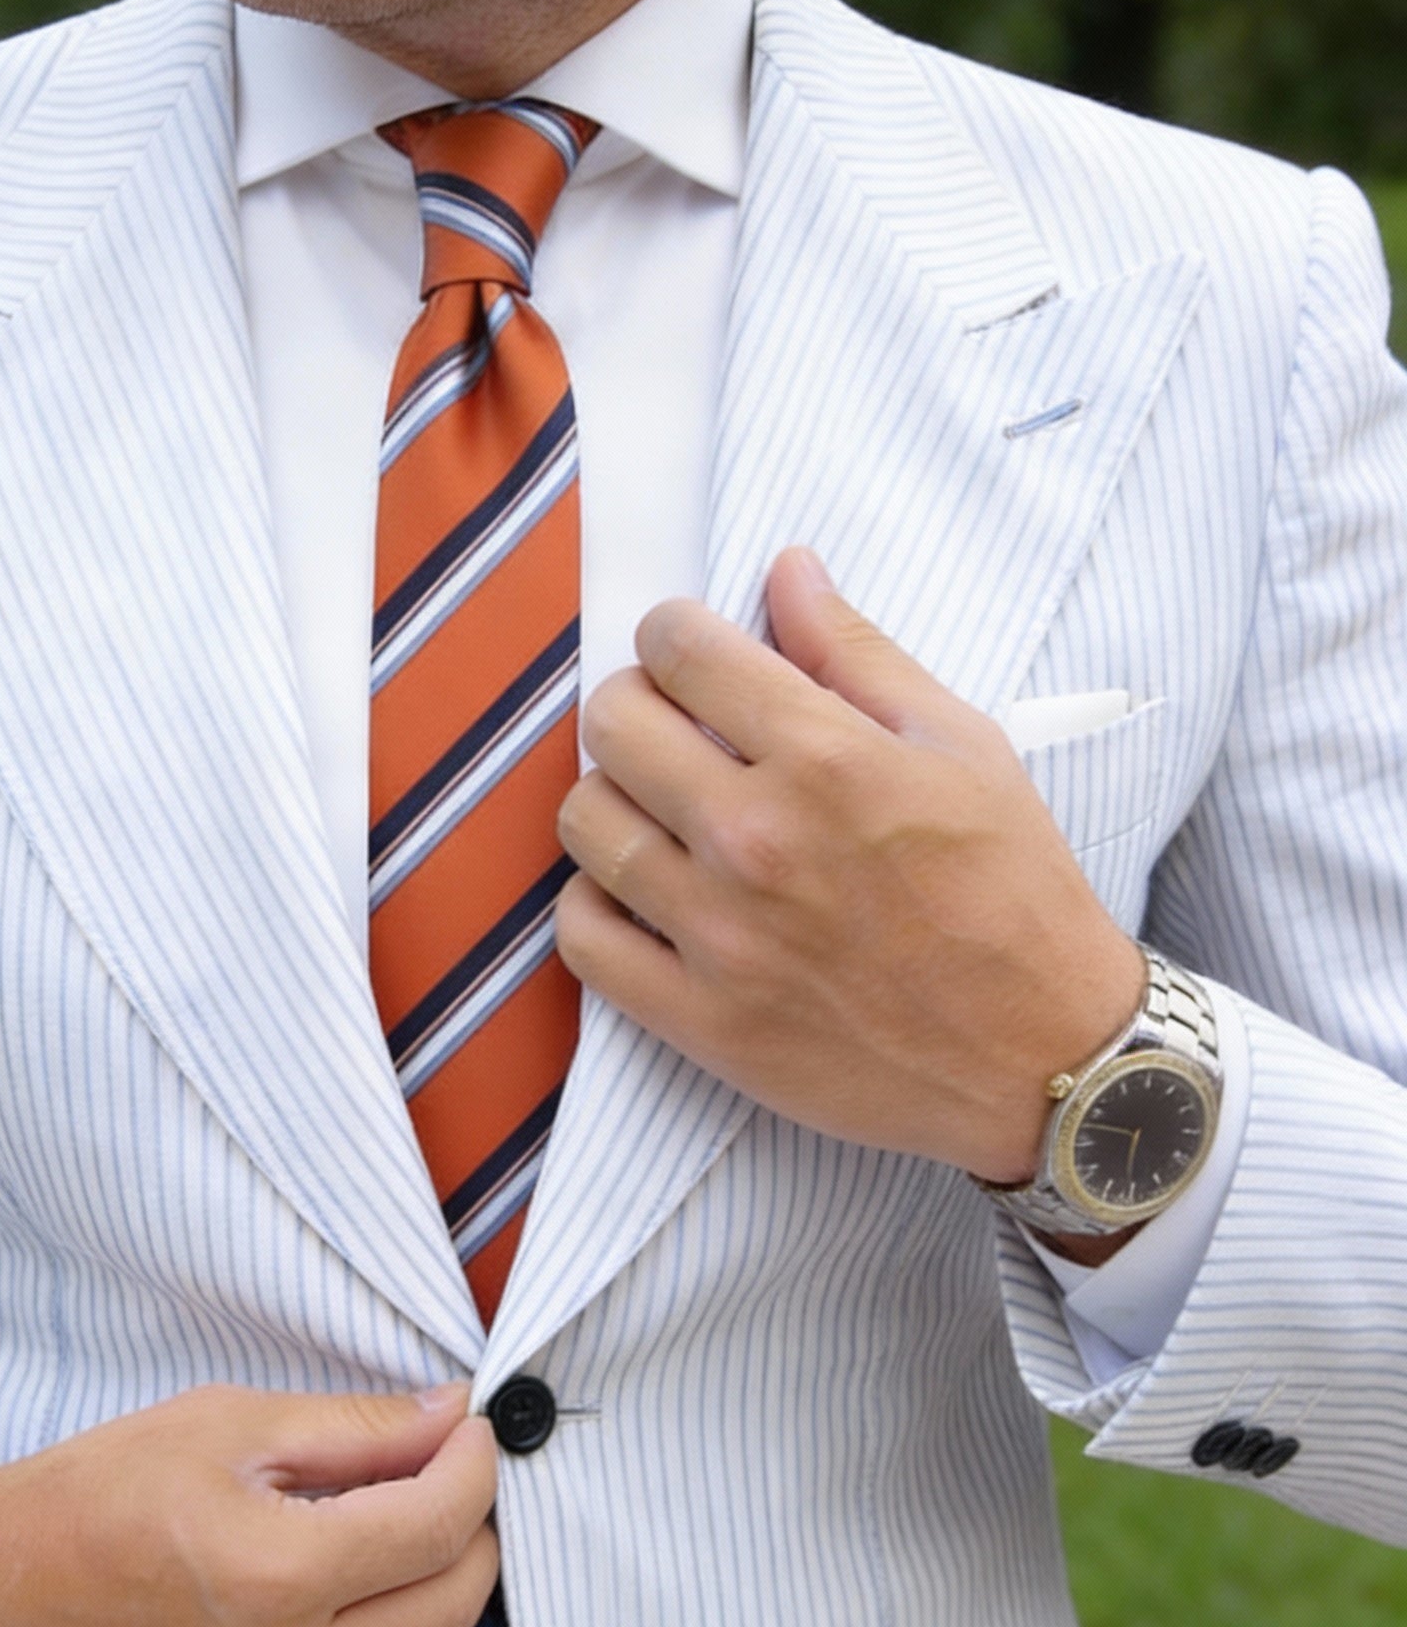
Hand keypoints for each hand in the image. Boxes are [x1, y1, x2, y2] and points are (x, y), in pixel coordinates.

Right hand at [0, 1384, 497, 1626]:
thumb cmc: (92, 1498)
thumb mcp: (224, 1425)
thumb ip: (354, 1427)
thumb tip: (450, 1416)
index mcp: (272, 1576)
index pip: (437, 1523)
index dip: (473, 1465)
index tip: (470, 1431)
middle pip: (452, 1604)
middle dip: (471, 1528)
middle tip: (445, 1475)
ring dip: (432, 1593)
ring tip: (390, 1532)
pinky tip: (346, 1601)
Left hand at [555, 547, 1144, 1187]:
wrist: (1043, 1056)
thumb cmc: (1012, 893)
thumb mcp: (963, 747)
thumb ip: (858, 653)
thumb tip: (787, 569)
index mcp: (826, 760)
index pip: (682, 651)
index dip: (673, 634)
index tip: (688, 653)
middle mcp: (758, 840)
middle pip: (613, 724)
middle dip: (634, 704)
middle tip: (670, 727)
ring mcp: (719, 936)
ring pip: (584, 823)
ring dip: (610, 799)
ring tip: (657, 811)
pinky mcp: (699, 1020)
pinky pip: (582, 939)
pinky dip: (594, 906)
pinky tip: (639, 893)